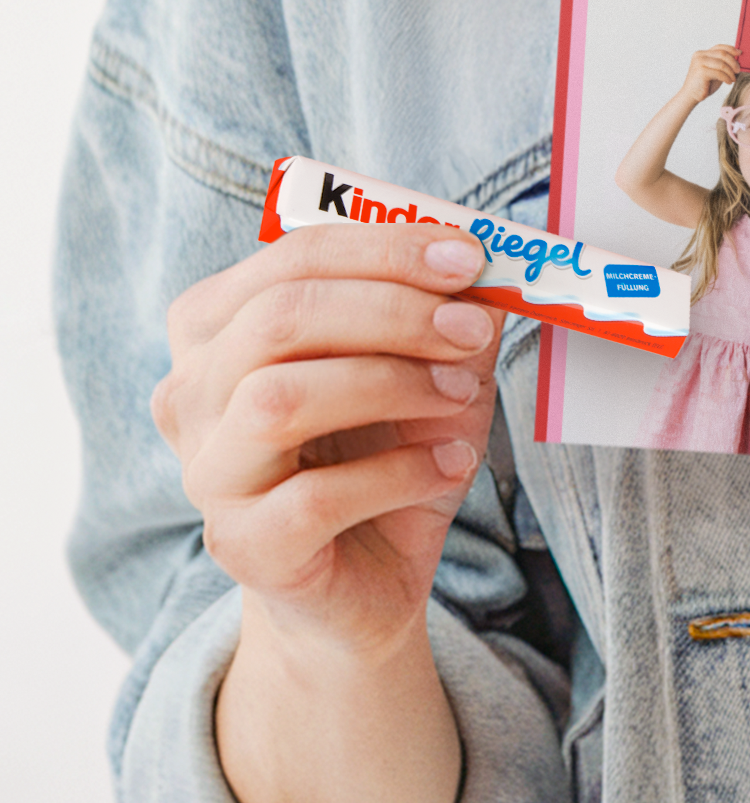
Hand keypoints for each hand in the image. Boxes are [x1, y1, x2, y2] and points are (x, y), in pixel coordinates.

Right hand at [153, 222, 501, 661]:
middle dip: (393, 311)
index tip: (469, 257)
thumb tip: (484, 265)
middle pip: (278, 317)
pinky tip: (450, 465)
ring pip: (278, 400)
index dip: (386, 249)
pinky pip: (313, 497)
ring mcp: (208, 472)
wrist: (368, 572)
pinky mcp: (241, 545)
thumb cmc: (389, 445)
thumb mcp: (432, 360)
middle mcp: (193, 391)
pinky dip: (400, 472)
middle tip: (471, 328)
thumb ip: (449, 306)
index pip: (295, 257)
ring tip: (458, 396)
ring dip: (390, 385)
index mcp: (224, 322)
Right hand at [679, 41, 740, 104]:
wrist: (691, 96)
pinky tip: (729, 82)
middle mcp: (700, 56)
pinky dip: (726, 78)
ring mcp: (699, 63)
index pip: (719, 47)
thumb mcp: (715, 71)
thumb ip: (723, 64)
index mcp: (702, 54)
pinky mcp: (701, 72)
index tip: (740, 53)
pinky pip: (719, 73)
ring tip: (733, 79)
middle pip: (722, 54)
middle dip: (733, 62)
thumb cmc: (704, 84)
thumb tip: (738, 59)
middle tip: (738, 70)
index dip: (731, 49)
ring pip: (722, 64)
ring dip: (730, 72)